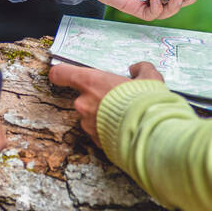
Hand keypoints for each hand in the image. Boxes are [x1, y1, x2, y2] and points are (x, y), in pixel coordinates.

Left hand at [48, 60, 165, 146]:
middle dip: (98, 99)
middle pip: (82, 97)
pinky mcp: (96, 141)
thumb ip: (141, 69)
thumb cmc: (145, 103)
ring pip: (91, 117)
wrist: (151, 134)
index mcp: (91, 83)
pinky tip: (124, 129)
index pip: (62, 73)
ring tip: (125, 117)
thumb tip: (136, 68)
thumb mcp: (149, 78)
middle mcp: (84, 103)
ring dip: (103, 117)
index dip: (60, 74)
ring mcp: (87, 124)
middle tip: (117, 101)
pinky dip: (108, 131)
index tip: (61, 75)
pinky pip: (99, 133)